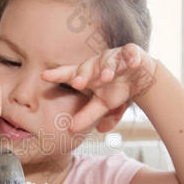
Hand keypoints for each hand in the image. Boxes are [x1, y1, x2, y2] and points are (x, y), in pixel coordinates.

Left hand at [41, 43, 157, 132]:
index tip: (43, 76)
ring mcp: (114, 58)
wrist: (140, 78)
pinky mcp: (131, 54)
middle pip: (87, 67)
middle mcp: (98, 64)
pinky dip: (132, 58)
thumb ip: (87, 115)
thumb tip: (71, 129)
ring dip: (107, 68)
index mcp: (87, 75)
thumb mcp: (102, 104)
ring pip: (109, 61)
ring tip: (107, 77)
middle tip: (77, 83)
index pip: (69, 74)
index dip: (57, 74)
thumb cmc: (116, 89)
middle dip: (83, 74)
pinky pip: (131, 54)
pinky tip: (132, 64)